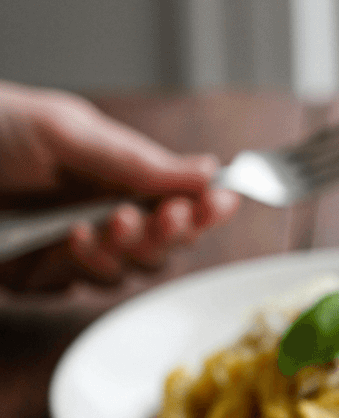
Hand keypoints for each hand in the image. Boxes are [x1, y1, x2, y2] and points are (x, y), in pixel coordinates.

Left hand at [0, 81, 240, 292]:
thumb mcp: (67, 129)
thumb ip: (135, 159)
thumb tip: (206, 169)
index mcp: (111, 175)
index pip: (175, 200)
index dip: (203, 207)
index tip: (222, 202)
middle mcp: (96, 215)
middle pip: (160, 247)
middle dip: (168, 234)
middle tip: (167, 216)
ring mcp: (67, 249)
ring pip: (123, 274)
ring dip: (124, 251)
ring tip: (108, 223)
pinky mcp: (36, 276)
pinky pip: (75, 288)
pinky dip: (81, 266)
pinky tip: (71, 241)